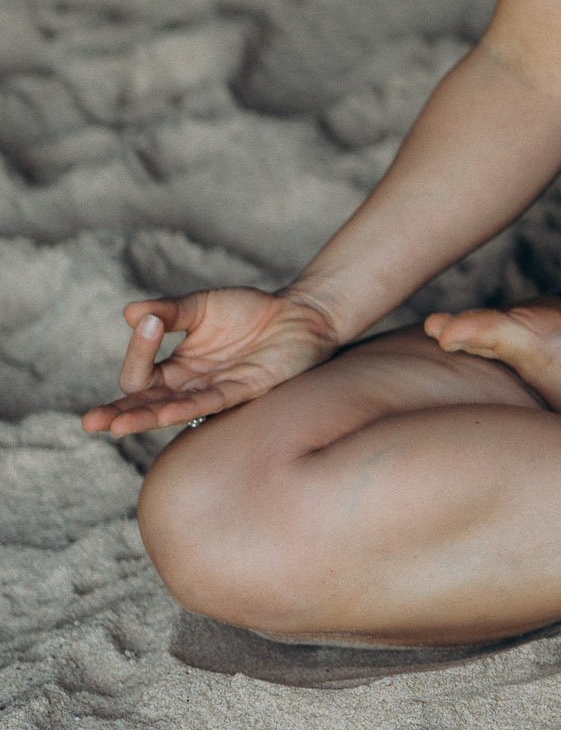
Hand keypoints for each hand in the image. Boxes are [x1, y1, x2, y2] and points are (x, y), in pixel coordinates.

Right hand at [81, 288, 342, 437]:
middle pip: (145, 404)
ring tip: (116, 424)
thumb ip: (170, 312)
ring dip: (144, 417)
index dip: (138, 350)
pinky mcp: (241, 392)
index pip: (140, 374)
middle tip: (92, 421)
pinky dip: (186, 407)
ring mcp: (213, 392)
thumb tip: (130, 312)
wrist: (299, 316)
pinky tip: (165, 411)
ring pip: (170, 411)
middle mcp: (189, 386)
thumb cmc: (250, 312)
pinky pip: (209, 404)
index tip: (147, 321)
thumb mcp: (203, 306)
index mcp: (176, 368)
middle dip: (118, 412)